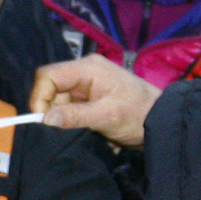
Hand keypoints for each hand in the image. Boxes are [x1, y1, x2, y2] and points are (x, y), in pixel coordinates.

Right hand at [28, 54, 160, 146]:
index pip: (48, 75)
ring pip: (57, 101)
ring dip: (61, 118)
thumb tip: (45, 119)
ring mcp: (85, 86)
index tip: (42, 121)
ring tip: (78, 131)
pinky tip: (81, 129)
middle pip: (50, 88)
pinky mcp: (88, 99)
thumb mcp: (106, 116)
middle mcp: (83, 73)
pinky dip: (70, 121)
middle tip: (60, 130)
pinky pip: (68, 108)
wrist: (161, 121)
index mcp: (88, 68)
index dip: (39, 97)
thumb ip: (74, 116)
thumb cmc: (139, 113)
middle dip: (51, 110)